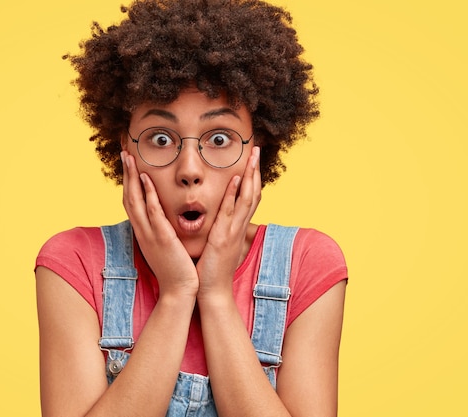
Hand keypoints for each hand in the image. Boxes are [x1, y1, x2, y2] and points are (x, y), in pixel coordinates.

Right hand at [121, 151, 198, 297]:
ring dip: (132, 178)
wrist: (179, 291)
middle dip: (126, 174)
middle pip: (128, 197)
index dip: (128, 182)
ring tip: (130, 158)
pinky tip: (146, 179)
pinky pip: (153, 213)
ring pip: (136, 201)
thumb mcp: (165, 245)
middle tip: (124, 152)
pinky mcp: (162, 238)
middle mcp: (142, 231)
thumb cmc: (176, 269)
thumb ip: (162, 230)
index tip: (128, 163)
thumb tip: (163, 217)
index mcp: (144, 232)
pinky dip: (147, 195)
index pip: (132, 202)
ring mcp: (150, 234)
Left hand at [196, 146, 261, 297]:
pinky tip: (235, 179)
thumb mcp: (219, 245)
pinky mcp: (223, 237)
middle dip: (256, 170)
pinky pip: (230, 212)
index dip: (252, 178)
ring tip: (252, 156)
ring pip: (246, 198)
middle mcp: (238, 227)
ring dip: (250, 176)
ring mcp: (233, 231)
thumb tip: (219, 221)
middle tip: (256, 149)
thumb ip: (221, 231)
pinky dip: (233, 194)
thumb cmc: (212, 270)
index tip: (252, 160)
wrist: (212, 292)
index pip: (248, 198)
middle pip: (253, 193)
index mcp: (236, 227)